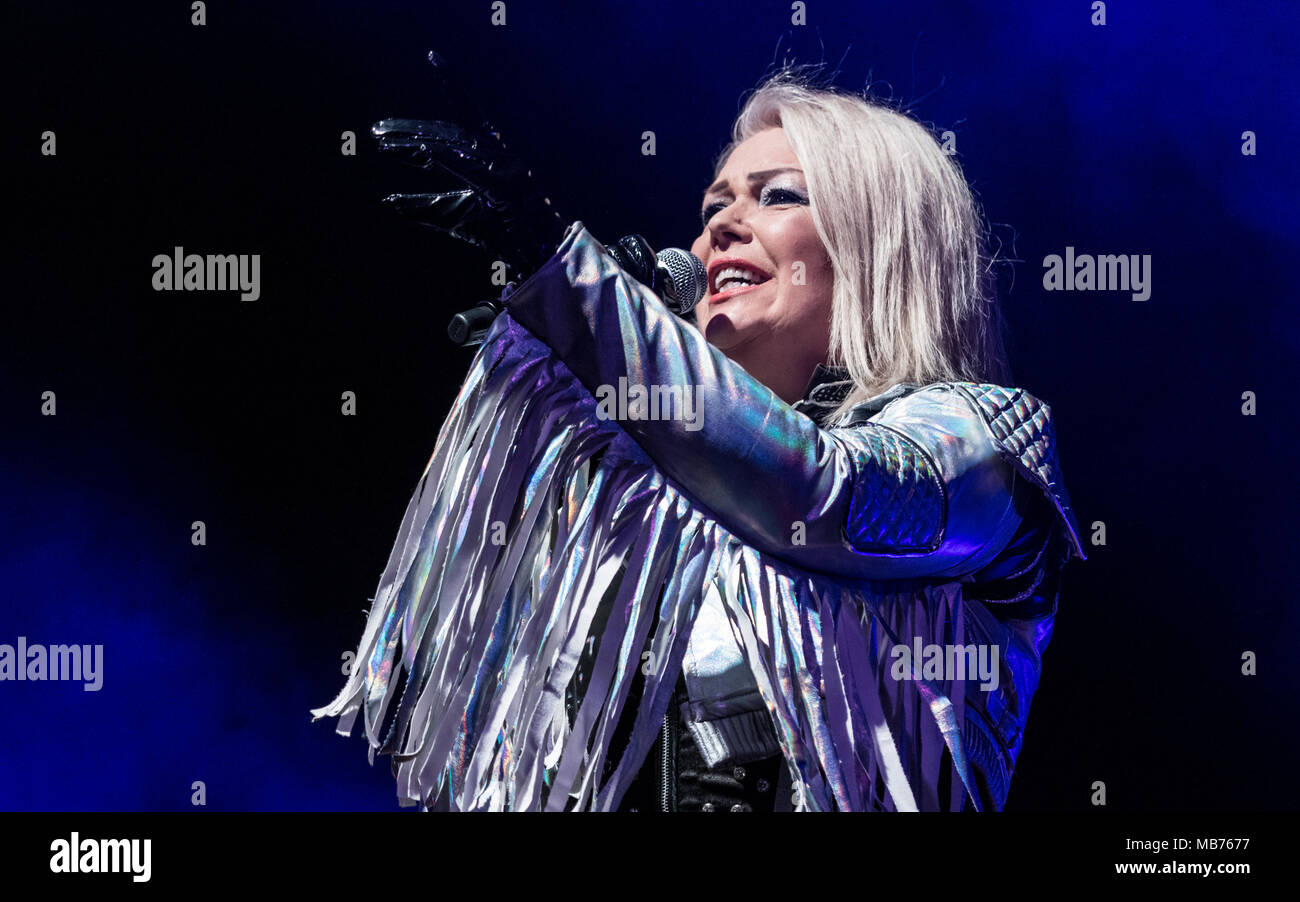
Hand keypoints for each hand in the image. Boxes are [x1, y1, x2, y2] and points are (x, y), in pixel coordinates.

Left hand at [372, 52, 568, 281]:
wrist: (541, 252)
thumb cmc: (504, 233)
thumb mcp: (454, 216)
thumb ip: (422, 208)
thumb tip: (388, 201)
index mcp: (486, 156)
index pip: (459, 122)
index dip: (450, 85)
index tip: (433, 57)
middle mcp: (495, 154)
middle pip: (448, 133)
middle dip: (410, 130)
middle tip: (376, 132)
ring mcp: (503, 168)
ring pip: (456, 146)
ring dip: (419, 144)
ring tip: (387, 145)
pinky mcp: (505, 186)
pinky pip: (472, 169)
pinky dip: (449, 159)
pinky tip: (424, 150)